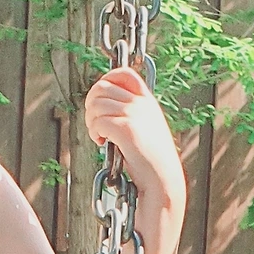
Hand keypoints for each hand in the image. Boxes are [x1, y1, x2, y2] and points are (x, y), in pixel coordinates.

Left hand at [83, 67, 185, 218]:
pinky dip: (94, 133)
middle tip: (95, 123)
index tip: (98, 100)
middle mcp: (141, 104)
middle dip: (91, 105)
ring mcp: (134, 115)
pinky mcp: (126, 129)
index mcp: (147, 101)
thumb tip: (103, 107)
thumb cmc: (151, 161)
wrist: (162, 180)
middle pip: (101, 88)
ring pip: (96, 104)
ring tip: (100, 136)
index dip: (105, 81)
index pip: (123, 74)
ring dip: (91, 121)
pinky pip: (97, 122)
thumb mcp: (146, 129)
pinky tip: (103, 142)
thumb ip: (131, 115)